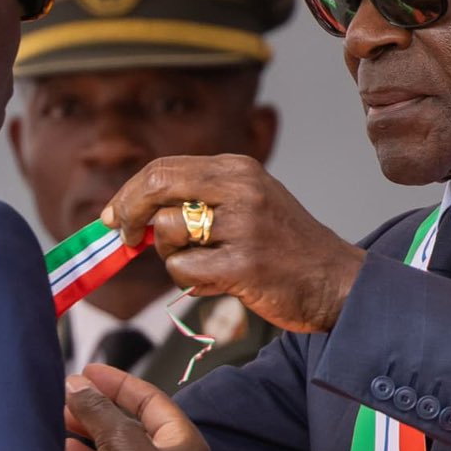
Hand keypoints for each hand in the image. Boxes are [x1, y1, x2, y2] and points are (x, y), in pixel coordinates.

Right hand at [63, 365, 208, 450]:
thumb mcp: (122, 442)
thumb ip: (97, 411)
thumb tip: (77, 388)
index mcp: (181, 445)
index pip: (149, 402)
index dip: (118, 384)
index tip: (89, 373)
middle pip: (126, 437)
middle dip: (93, 422)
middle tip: (65, 409)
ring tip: (60, 447)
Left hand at [102, 155, 363, 333]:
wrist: (335, 281)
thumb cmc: (285, 248)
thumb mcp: (248, 203)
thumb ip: (200, 199)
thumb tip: (136, 212)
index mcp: (238, 168)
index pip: (163, 168)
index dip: (129, 193)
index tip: (114, 216)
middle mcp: (240, 188)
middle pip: (156, 188)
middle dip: (128, 213)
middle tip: (125, 238)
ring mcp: (244, 225)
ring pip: (168, 233)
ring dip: (172, 258)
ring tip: (205, 266)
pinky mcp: (245, 264)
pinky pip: (185, 271)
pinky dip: (190, 282)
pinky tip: (218, 283)